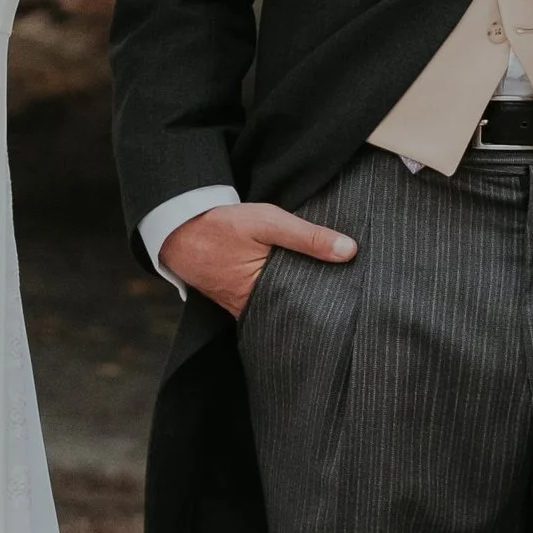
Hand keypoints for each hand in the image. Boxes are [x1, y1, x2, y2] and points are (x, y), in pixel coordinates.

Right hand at [159, 202, 356, 317]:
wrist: (178, 228)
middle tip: (349, 292)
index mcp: (263, 295)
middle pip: (297, 309)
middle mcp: (254, 308)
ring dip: (300, 296)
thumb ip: (308, 237)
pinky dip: (283, 292)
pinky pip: (268, 301)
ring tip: (330, 287)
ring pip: (283, 306)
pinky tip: (298, 281)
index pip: (308, 307)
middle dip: (319, 301)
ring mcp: (244, 306)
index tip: (354, 294)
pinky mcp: (238, 299)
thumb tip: (349, 251)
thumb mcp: (268, 222)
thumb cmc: (222, 224)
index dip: (330, 300)